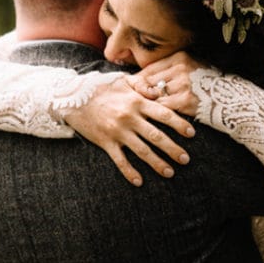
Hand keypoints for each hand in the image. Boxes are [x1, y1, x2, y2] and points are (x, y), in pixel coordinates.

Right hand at [63, 77, 195, 186]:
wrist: (72, 97)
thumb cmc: (101, 87)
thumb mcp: (123, 80)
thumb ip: (143, 85)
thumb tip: (160, 92)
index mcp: (136, 102)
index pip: (164, 114)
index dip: (179, 125)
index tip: (192, 134)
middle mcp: (129, 118)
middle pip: (157, 136)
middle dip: (173, 149)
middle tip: (185, 159)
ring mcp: (117, 131)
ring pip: (142, 151)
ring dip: (157, 163)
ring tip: (170, 172)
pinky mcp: (105, 142)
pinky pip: (120, 160)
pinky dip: (130, 172)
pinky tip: (139, 182)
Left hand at [126, 52, 205, 117]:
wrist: (232, 99)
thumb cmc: (208, 84)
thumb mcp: (191, 67)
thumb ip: (170, 70)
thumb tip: (141, 78)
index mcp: (180, 57)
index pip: (149, 68)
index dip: (137, 80)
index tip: (130, 89)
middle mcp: (181, 68)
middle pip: (148, 81)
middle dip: (138, 93)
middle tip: (129, 102)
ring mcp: (183, 84)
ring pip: (154, 94)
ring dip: (146, 104)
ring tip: (140, 110)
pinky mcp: (186, 100)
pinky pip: (162, 107)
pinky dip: (156, 112)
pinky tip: (153, 117)